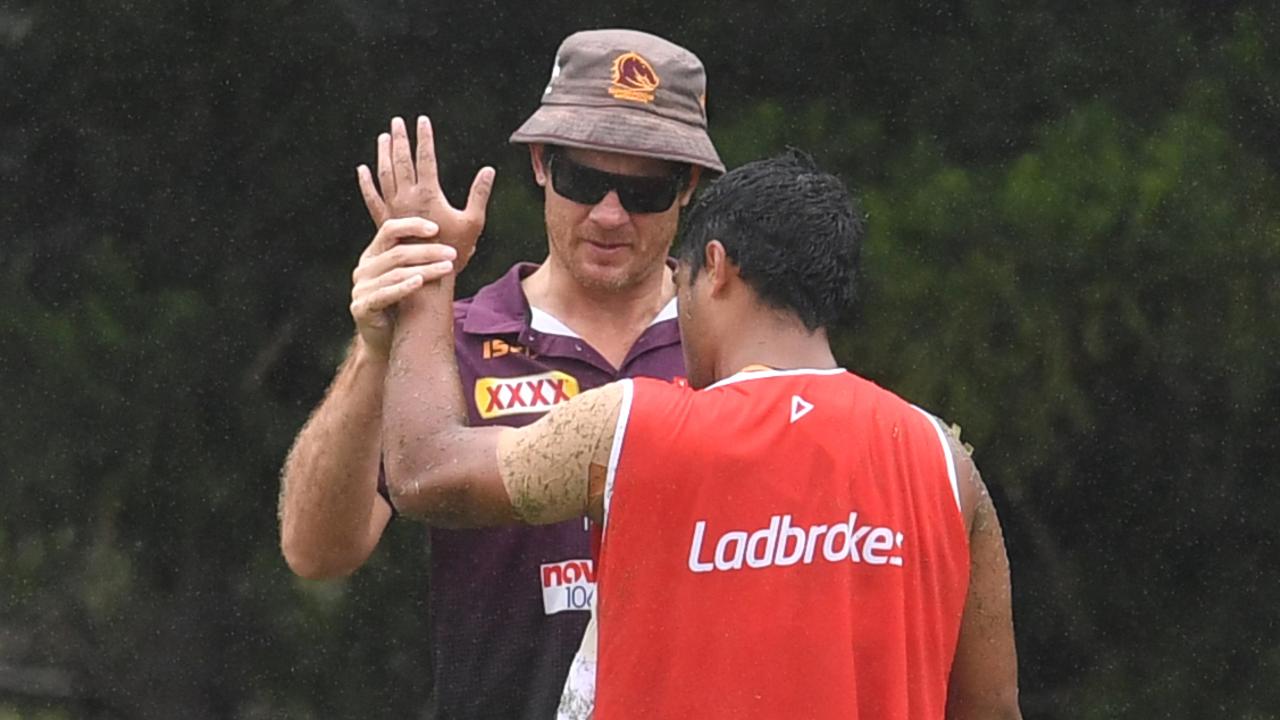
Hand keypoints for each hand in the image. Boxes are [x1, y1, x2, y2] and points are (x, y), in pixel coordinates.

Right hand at [350, 217, 454, 359]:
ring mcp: (360, 288)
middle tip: (452, 253)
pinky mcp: (361, 307)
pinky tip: (419, 282)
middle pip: (397, 252)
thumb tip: (461, 246)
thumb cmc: (405, 308)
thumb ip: (424, 260)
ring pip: (396, 273)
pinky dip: (403, 287)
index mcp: (373, 254)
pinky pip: (384, 294)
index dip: (412, 226)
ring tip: (447, 268)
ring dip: (425, 269)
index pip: (390, 229)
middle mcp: (363, 268)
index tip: (437, 229)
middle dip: (428, 251)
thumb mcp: (413, 278)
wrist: (388, 342)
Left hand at [357, 115, 494, 269]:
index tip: (422, 121)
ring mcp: (393, 209)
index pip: (426, 158)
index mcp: (429, 194)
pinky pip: (371, 198)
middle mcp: (407, 198)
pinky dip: (366, 183)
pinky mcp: (384, 222)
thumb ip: (479, 194)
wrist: (427, 279)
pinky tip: (362, 170)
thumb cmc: (454, 252)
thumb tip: (489, 170)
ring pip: (384, 174)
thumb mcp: (473, 223)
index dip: (424, 137)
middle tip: (397, 121)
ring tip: (384, 138)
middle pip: (401, 161)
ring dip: (383, 154)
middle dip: (400, 139)